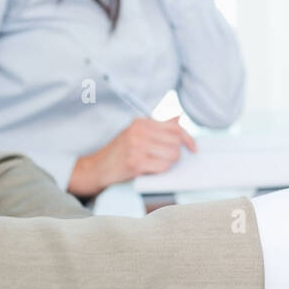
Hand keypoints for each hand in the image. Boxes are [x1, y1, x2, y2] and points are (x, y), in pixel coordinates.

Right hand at [69, 116, 196, 196]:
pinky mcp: (135, 163)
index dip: (188, 138)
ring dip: (169, 162)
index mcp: (141, 122)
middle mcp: (139, 132)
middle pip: (176, 142)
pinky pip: (163, 166)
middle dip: (176, 152)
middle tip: (165, 158)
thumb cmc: (119, 151)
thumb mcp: (136, 133)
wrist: (96, 168)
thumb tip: (178, 118)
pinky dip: (162, 170)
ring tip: (156, 163)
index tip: (193, 148)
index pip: (175, 127)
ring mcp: (136, 147)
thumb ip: (157, 127)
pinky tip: (152, 169)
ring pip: (172, 155)